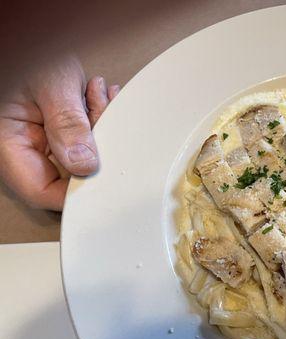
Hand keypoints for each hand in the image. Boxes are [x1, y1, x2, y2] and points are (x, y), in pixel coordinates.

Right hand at [0, 56, 118, 210]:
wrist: (31, 29)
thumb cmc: (30, 48)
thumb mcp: (50, 85)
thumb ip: (67, 124)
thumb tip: (86, 163)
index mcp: (10, 144)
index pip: (43, 191)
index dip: (76, 192)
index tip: (104, 178)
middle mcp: (25, 146)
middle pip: (69, 173)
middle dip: (96, 148)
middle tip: (104, 117)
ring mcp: (41, 138)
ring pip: (81, 154)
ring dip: (99, 127)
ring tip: (100, 96)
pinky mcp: (56, 128)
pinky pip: (82, 136)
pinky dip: (95, 118)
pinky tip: (98, 96)